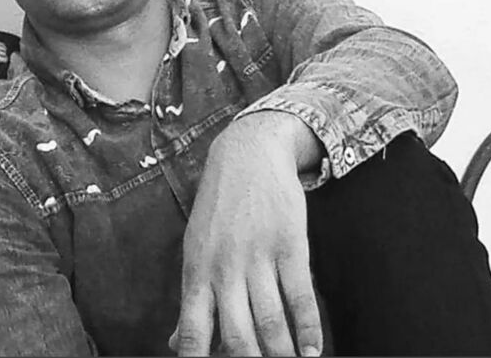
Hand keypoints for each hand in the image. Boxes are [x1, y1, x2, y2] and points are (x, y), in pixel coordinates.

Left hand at [169, 112, 322, 356]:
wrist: (248, 153)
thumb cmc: (219, 206)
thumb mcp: (196, 247)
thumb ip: (191, 297)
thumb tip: (176, 343)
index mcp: (196, 271)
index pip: (192, 332)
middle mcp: (225, 267)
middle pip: (237, 336)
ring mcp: (258, 255)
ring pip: (271, 320)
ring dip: (282, 354)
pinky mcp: (290, 242)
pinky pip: (301, 295)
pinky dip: (309, 328)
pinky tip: (313, 350)